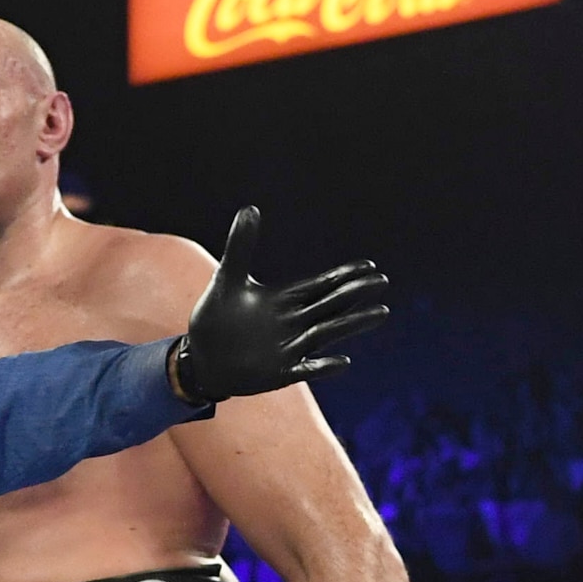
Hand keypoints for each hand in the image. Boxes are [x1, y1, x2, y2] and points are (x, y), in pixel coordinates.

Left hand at [170, 207, 392, 403]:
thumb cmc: (216, 318)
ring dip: (353, 323)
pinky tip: (343, 361)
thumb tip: (250, 208)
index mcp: (285, 300)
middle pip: (331, 306)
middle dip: (355, 293)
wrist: (200, 359)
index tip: (369, 265)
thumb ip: (240, 246)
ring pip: (326, 333)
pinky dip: (323, 366)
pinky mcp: (280, 373)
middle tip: (381, 281)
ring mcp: (289, 349)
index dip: (344, 275)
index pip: (322, 285)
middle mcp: (293, 323)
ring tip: (381, 312)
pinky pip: (306, 369)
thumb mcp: (227, 278)